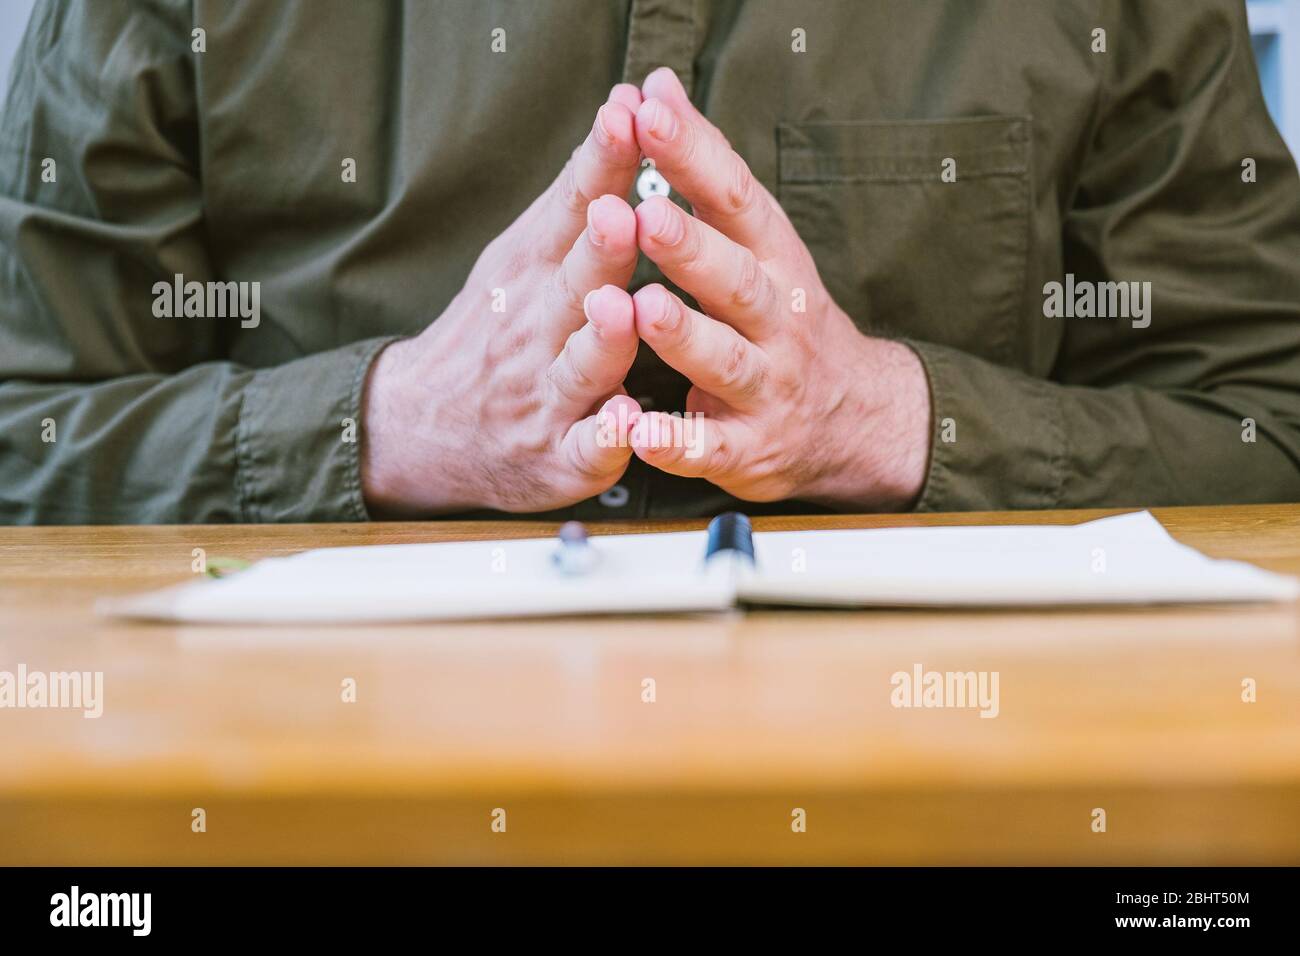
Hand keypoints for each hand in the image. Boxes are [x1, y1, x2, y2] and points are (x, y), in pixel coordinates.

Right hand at [361, 85, 646, 514]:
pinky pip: (587, 450)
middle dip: (599, 247)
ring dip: (600, 338)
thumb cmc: (494, 328)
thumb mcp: (521, 253)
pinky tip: (625, 422)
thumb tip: (625, 107)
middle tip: (620, 211)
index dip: (598, 164)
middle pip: (574, 283)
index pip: (569, 209)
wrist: (423, 426)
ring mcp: (549, 395)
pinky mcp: (564, 457)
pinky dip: (605, 438)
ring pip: (581, 365)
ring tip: (617, 310)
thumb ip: (576, 192)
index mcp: (533, 272)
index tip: (624, 117)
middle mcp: (538, 329)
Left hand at [626, 68, 930, 509]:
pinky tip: (639, 432)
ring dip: (686, 337)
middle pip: (737, 280)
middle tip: (645, 213)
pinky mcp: (750, 449)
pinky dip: (677, 442)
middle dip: (693, 247)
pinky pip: (711, 449)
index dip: (695, 155)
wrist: (854, 421)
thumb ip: (706, 177)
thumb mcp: (761, 245)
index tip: (650, 112)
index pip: (736, 199)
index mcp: (774, 262)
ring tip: (643, 309)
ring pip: (726, 362)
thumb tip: (656, 89)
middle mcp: (778, 320)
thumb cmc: (784, 320)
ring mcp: (767, 387)